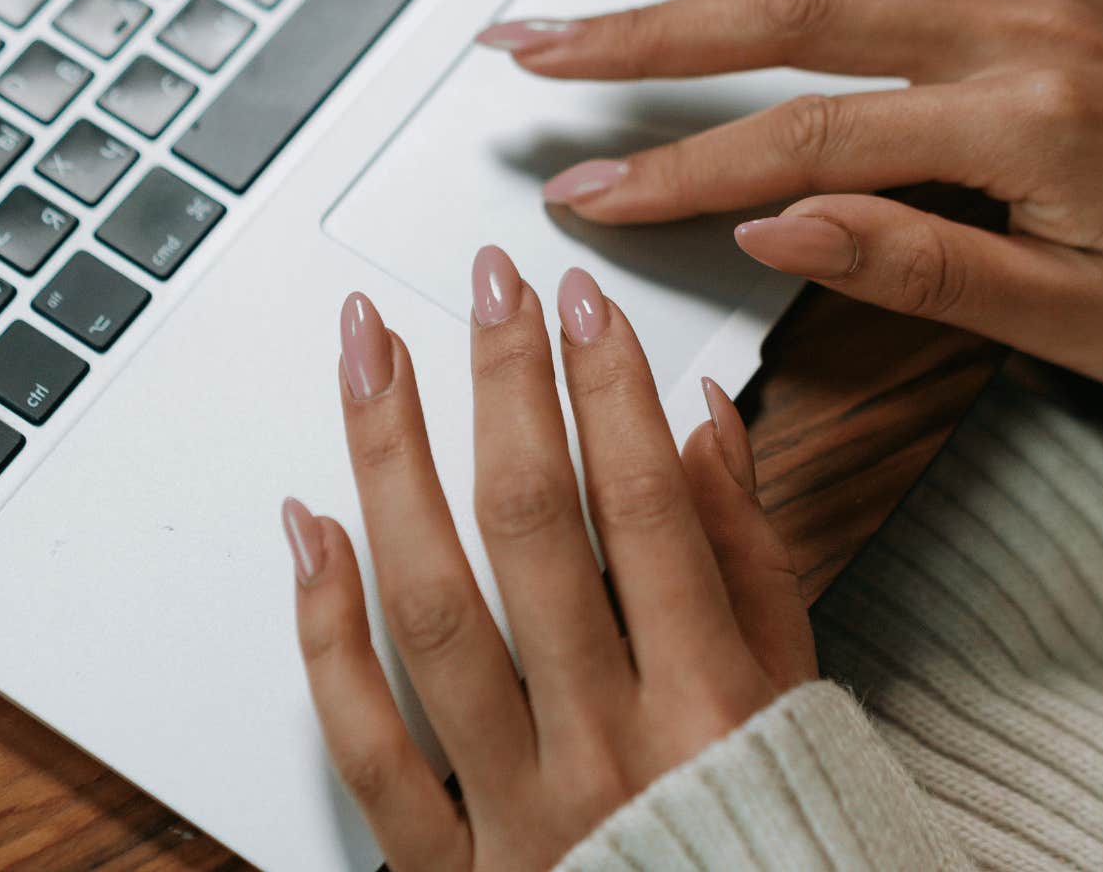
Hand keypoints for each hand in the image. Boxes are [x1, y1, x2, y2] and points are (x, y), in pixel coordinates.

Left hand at [282, 249, 816, 869]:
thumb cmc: (762, 825)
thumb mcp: (790, 692)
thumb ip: (748, 557)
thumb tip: (699, 421)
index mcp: (710, 704)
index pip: (643, 506)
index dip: (607, 387)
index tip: (578, 302)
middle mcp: (607, 750)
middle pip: (528, 530)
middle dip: (503, 385)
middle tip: (484, 288)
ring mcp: (516, 806)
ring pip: (433, 610)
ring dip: (392, 465)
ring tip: (371, 361)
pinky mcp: (449, 865)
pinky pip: (366, 742)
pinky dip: (325, 632)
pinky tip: (312, 529)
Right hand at [480, 0, 1102, 394]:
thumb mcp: (1062, 325)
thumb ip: (911, 263)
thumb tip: (773, 222)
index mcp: (1022, 126)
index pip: (803, 139)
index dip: (676, 167)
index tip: (582, 184)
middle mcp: (1031, 30)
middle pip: (802, 4)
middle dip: (652, 21)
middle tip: (541, 33)